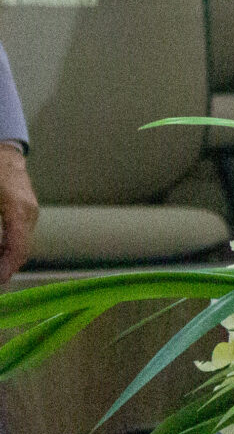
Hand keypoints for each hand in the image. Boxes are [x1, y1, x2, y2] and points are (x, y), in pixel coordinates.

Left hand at [0, 142, 34, 280]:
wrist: (4, 153)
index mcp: (17, 209)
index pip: (18, 246)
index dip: (8, 266)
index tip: (0, 279)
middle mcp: (29, 213)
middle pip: (22, 249)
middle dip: (8, 267)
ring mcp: (31, 212)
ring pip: (23, 244)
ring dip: (9, 259)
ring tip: (0, 270)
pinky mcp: (28, 212)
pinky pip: (22, 236)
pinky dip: (11, 248)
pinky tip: (0, 255)